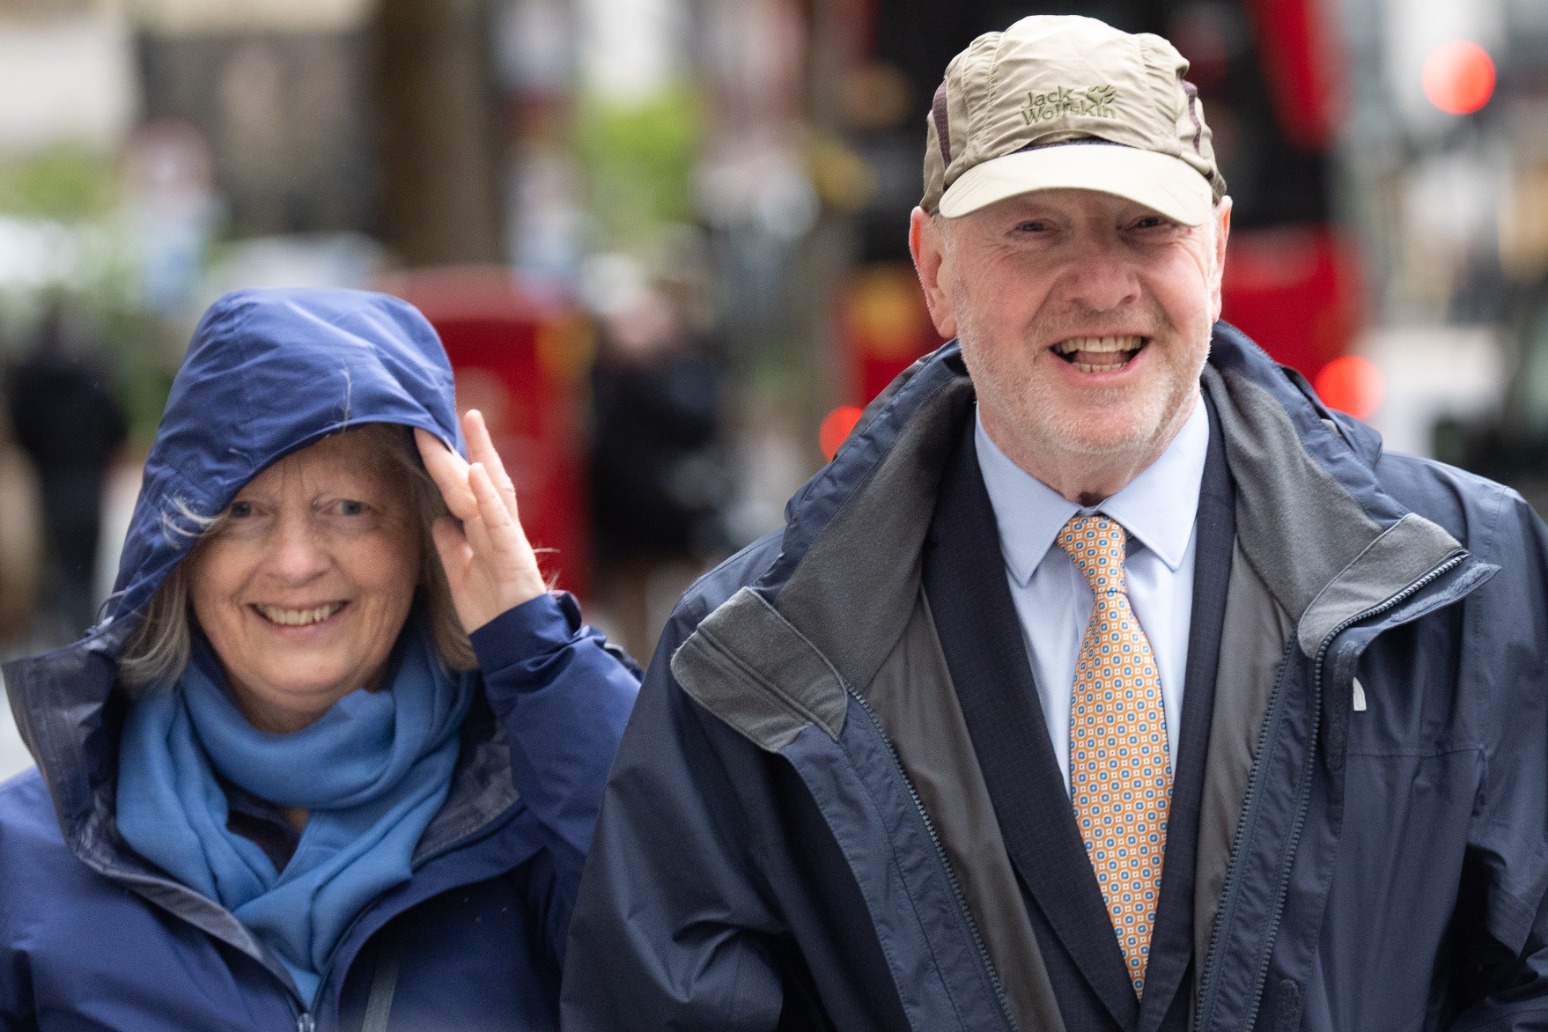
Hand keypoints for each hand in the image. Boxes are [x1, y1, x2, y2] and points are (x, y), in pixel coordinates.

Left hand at [416, 410, 547, 632]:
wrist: (515, 644)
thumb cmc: (492, 612)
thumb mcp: (461, 576)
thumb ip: (452, 547)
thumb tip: (439, 522)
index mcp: (485, 532)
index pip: (466, 488)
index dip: (448, 461)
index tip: (429, 433)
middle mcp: (498, 528)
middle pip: (479, 477)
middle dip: (462, 444)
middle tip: (445, 412)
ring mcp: (508, 538)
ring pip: (493, 488)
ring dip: (481, 453)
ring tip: (469, 422)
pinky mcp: (514, 554)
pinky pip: (500, 519)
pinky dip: (488, 495)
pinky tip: (475, 471)